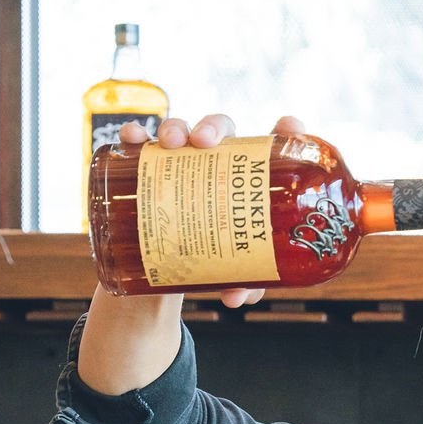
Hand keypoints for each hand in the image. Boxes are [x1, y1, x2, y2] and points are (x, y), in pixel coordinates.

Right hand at [118, 111, 305, 307]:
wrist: (170, 272)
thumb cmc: (216, 263)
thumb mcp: (236, 274)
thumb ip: (245, 283)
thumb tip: (236, 297)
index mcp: (246, 180)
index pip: (269, 146)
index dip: (285, 130)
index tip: (288, 126)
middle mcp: (215, 164)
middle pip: (220, 130)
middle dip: (213, 127)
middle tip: (206, 144)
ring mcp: (181, 165)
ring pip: (181, 132)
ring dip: (175, 127)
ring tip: (170, 144)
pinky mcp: (149, 173)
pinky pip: (140, 147)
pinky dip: (135, 137)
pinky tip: (134, 139)